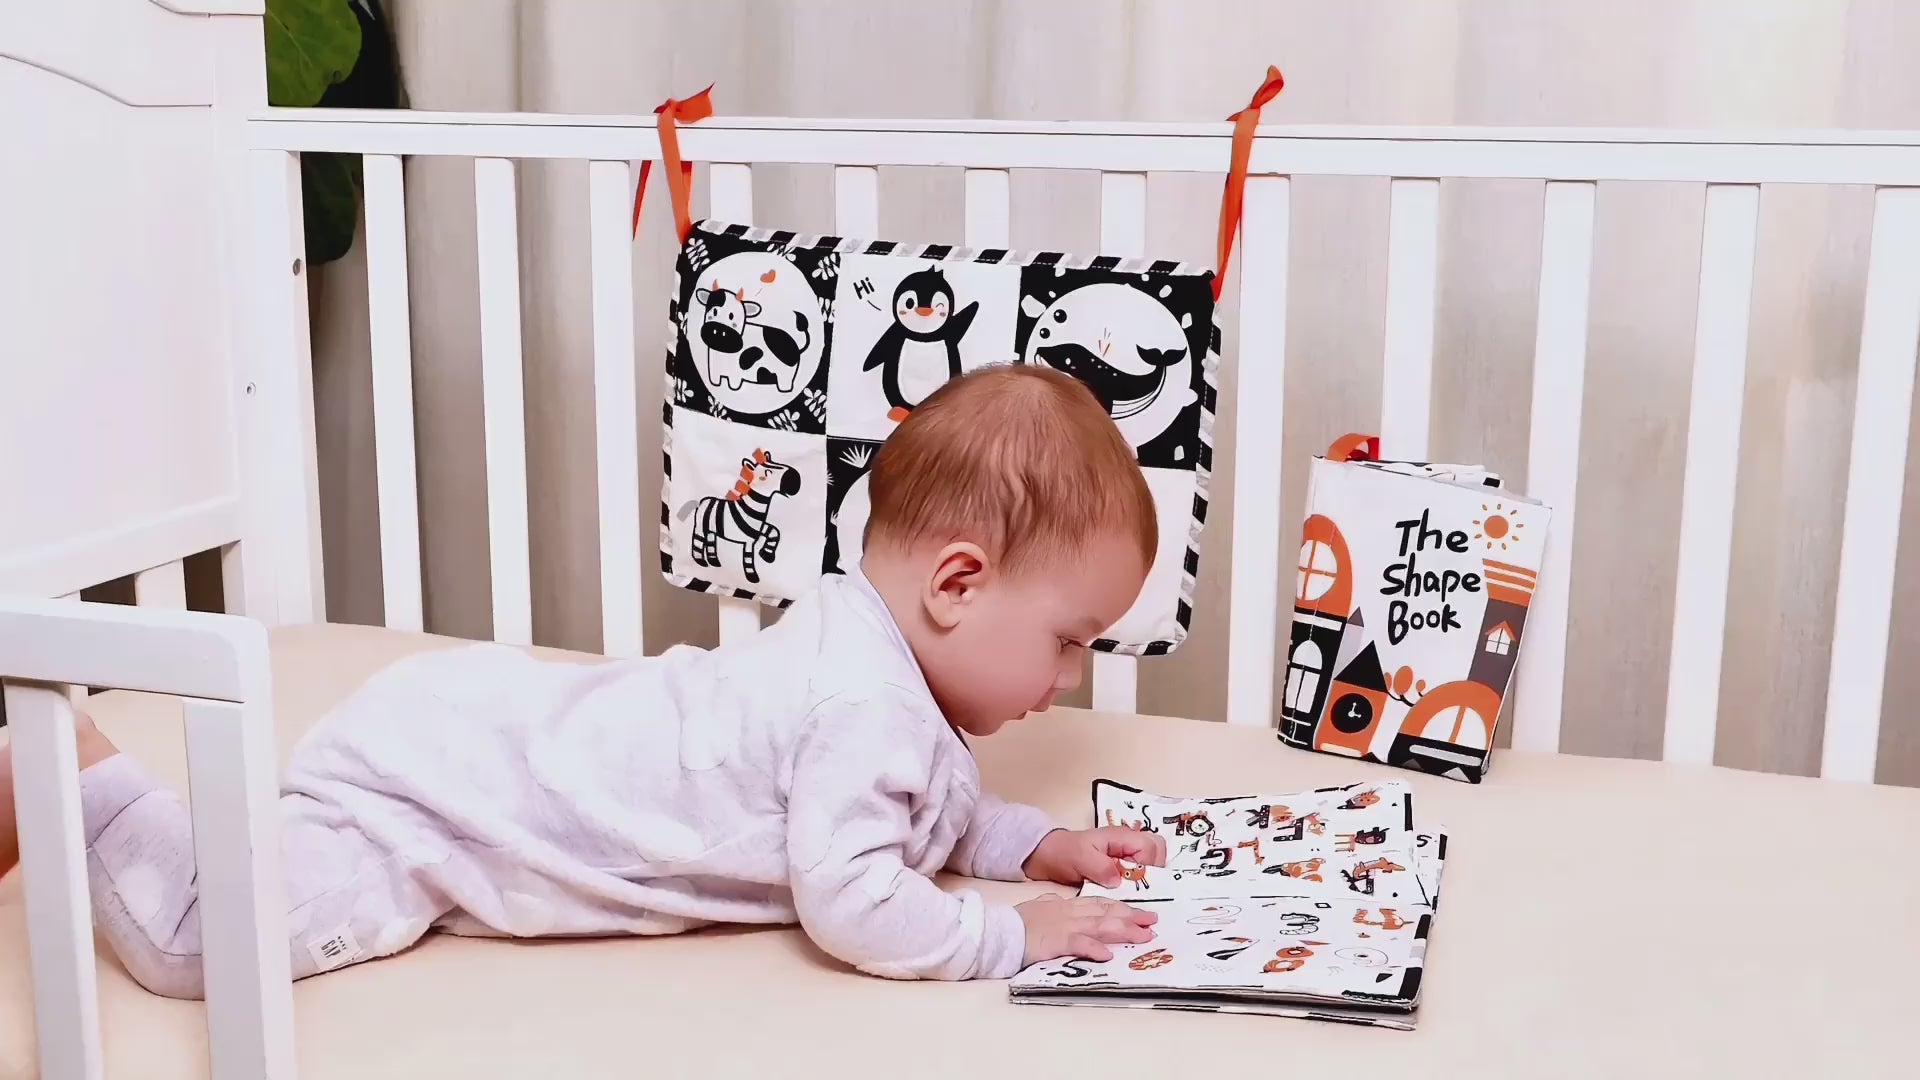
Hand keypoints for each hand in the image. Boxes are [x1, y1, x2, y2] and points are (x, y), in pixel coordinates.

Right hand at [1015, 893, 1158, 965]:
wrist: (999, 929)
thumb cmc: (1016, 921)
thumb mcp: (1036, 905)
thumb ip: (1049, 901)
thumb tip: (1056, 897)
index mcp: (1067, 905)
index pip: (1100, 904)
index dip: (1122, 908)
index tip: (1141, 913)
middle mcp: (1070, 913)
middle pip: (1106, 913)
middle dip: (1132, 917)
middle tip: (1153, 923)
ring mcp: (1065, 926)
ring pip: (1100, 925)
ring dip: (1123, 930)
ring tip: (1143, 936)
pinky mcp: (1056, 942)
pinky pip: (1078, 944)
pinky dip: (1094, 948)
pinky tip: (1108, 954)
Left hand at [1022, 826, 1167, 888]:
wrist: (1049, 856)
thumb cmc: (1064, 852)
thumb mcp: (1080, 858)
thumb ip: (1100, 867)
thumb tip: (1119, 880)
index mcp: (1121, 837)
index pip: (1151, 847)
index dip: (1149, 865)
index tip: (1136, 880)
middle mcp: (1128, 844)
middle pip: (1158, 851)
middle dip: (1156, 870)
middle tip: (1141, 886)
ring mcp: (1126, 856)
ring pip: (1152, 862)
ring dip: (1148, 878)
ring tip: (1135, 892)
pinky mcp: (1122, 868)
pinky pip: (1140, 873)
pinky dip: (1139, 884)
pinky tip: (1129, 896)